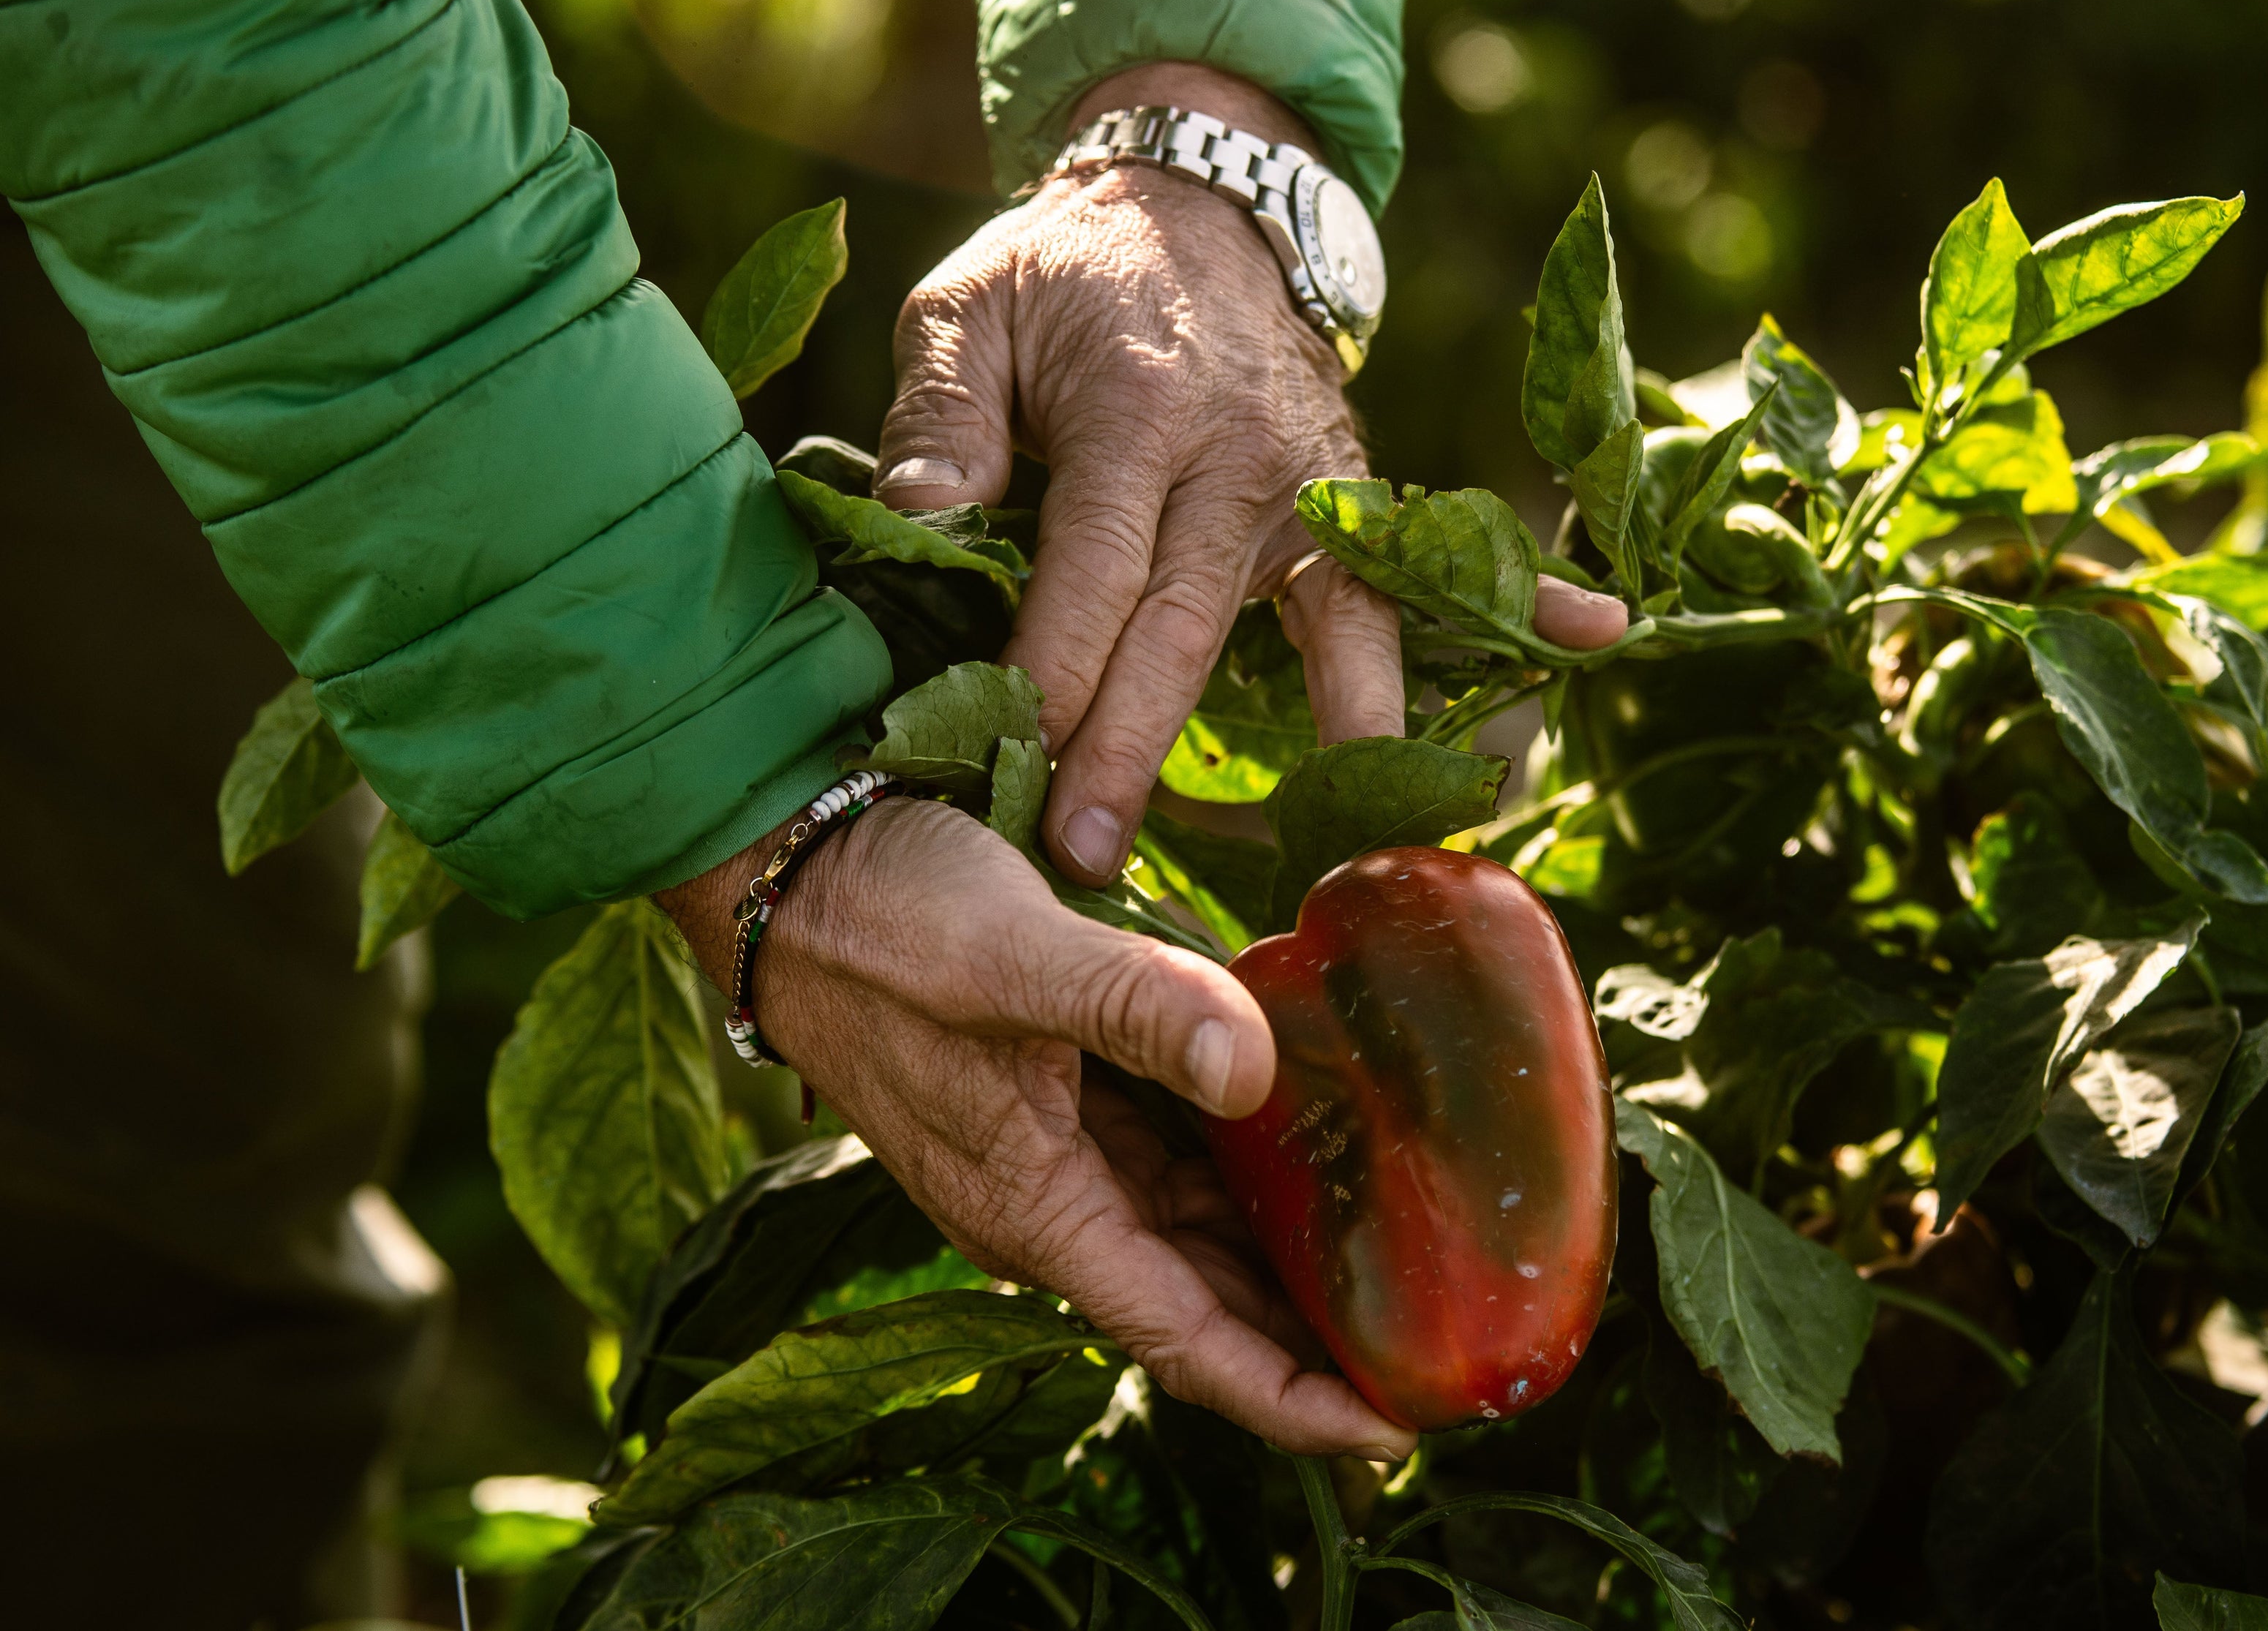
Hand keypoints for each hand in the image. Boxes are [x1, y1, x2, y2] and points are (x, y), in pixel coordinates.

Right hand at [658, 795, 1418, 1459]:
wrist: (789, 873)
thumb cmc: (888, 918)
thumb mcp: (1012, 954)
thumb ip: (1134, 1005)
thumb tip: (1251, 1066)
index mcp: (1037, 1207)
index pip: (1187, 1339)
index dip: (1293, 1396)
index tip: (1399, 1431)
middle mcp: (1052, 1203)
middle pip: (1208, 1305)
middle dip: (1314, 1341)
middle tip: (1439, 1351)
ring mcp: (1056, 1155)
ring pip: (1198, 1235)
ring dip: (1290, 1260)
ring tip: (1411, 1274)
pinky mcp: (1064, 1097)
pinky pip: (1175, 1162)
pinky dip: (1247, 1173)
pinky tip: (1324, 1155)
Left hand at [875, 60, 1624, 887]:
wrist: (1192, 203)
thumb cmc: (1063, 276)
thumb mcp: (968, 311)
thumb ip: (940, 419)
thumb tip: (919, 523)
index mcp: (1139, 411)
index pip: (1094, 570)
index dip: (1051, 674)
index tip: (1006, 771)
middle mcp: (1244, 458)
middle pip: (1189, 625)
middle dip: (1135, 750)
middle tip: (1084, 860)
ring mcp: (1323, 483)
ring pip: (1333, 630)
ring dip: (1333, 748)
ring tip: (1332, 856)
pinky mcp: (1367, 500)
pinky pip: (1440, 572)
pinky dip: (1528, 601)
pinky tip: (1599, 637)